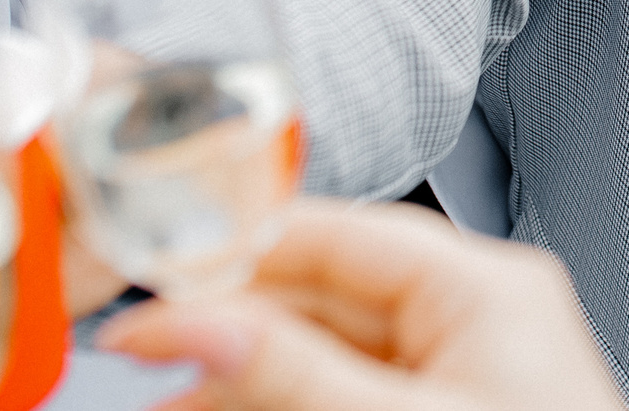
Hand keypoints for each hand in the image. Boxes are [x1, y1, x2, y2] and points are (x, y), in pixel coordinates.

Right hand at [99, 201, 627, 410]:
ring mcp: (465, 373)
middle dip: (229, 334)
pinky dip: (286, 409)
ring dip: (244, 383)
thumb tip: (193, 324)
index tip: (153, 296)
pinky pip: (350, 396)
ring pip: (324, 357)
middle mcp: (479, 316)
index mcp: (487, 286)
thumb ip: (291, 374)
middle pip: (321, 299)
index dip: (234, 259)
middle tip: (141, 368)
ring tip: (170, 407)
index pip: (335, 236)